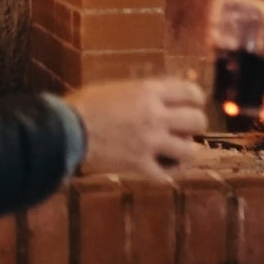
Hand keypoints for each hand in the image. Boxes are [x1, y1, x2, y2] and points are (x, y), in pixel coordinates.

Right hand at [65, 77, 204, 175]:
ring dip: (185, 152)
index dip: (196, 99)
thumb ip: (144, 93)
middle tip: (183, 129)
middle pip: (198, 121)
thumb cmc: (86, 104)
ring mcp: (149, 142)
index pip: (192, 92)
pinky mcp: (139, 165)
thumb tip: (164, 97)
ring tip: (177, 152)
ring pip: (189, 151)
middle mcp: (156, 116)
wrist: (65, 129)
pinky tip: (161, 169)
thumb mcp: (119, 88)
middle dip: (194, 125)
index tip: (192, 105)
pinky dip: (165, 174)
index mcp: (150, 92)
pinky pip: (165, 175)